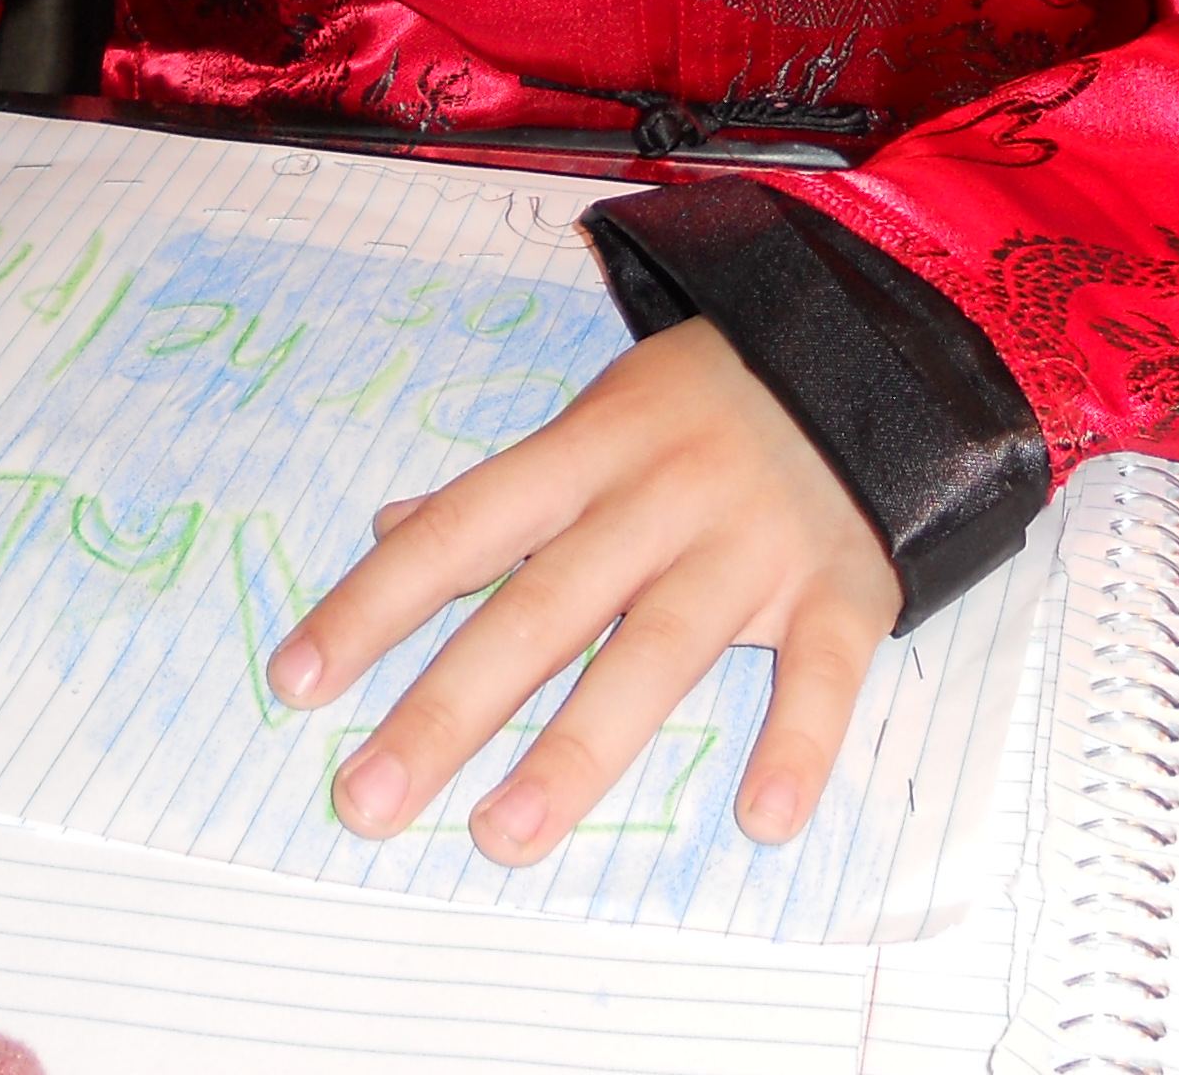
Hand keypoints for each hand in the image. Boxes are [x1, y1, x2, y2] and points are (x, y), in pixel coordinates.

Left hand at [265, 318, 901, 864]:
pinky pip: (823, 673)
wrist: (883, 344)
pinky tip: (763, 816)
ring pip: (655, 651)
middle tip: (366, 799)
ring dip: (577, 748)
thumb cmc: (712, 397)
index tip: (295, 684)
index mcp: (587, 450)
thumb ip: (504, 488)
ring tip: (503, 834)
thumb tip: (390, 528)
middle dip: (448, 708)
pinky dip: (798, 742)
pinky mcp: (845, 587)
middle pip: (540, 609)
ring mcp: (752, 545)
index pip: (459, 532)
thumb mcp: (600, 413)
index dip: (374, 606)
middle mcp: (659, 498)